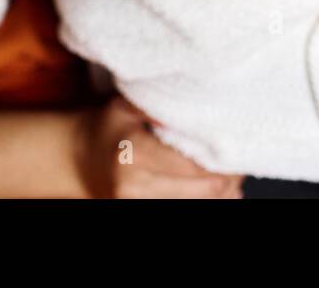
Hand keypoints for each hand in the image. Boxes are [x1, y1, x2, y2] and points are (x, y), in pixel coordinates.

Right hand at [74, 95, 242, 198]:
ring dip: (223, 192)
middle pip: (202, 191)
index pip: (192, 166)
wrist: (77, 160)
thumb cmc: (106, 128)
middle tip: (241, 160)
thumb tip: (199, 106)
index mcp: (132, 154)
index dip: (221, 160)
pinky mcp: (142, 212)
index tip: (237, 145)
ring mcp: (138, 205)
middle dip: (228, 177)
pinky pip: (187, 211)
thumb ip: (158, 106)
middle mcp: (135, 187)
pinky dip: (209, 199)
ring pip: (199, 205)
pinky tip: (218, 187)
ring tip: (233, 173)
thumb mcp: (125, 106)